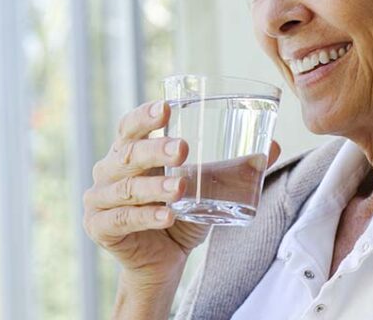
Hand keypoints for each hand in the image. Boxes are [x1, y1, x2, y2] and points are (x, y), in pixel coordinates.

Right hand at [83, 100, 281, 287]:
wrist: (162, 264)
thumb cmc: (179, 216)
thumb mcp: (206, 188)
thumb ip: (232, 167)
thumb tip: (272, 144)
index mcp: (129, 152)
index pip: (130, 126)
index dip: (144, 116)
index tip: (166, 108)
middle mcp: (109, 170)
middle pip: (128, 154)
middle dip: (155, 150)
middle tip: (182, 149)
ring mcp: (99, 199)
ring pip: (128, 188)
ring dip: (155, 188)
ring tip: (180, 188)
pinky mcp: (99, 227)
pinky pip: (123, 220)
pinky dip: (146, 217)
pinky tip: (167, 216)